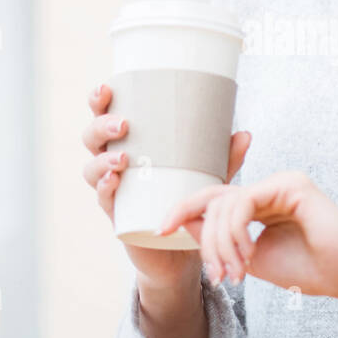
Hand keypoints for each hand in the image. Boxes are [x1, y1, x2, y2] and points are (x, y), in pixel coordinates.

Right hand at [83, 81, 251, 288]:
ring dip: (102, 160)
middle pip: (92, 137)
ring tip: (123, 159)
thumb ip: (225, 158)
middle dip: (101, 126)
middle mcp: (113, 163)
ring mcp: (112, 189)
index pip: (105, 115)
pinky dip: (104, 189)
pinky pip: (103, 199)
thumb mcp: (208, 175)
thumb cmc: (187, 199)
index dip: (99, 100)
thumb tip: (245, 134)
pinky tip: (112, 183)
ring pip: (91, 168)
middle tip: (123, 124)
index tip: (108, 87)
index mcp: (130, 143)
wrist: (180, 250)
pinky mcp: (116, 215)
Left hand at [157, 170, 337, 303]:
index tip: (162, 231)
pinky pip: (244, 201)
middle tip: (216, 274)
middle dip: (202, 236)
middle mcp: (268, 188)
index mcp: (259, 204)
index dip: (183, 211)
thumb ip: (220, 240)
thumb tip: (182, 223)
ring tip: (236, 272)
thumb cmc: (306, 269)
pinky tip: (246, 255)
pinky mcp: (290, 183)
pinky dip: (236, 231)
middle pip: (214, 200)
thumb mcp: (249, 258)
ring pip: (226, 202)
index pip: (213, 201)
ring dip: (221, 242)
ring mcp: (279, 182)